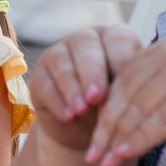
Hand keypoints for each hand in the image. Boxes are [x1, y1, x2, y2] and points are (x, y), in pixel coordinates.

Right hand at [25, 25, 144, 153]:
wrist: (87, 128)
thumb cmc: (114, 104)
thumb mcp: (126, 94)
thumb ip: (127, 86)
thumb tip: (127, 89)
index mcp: (114, 37)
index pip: (117, 40)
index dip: (121, 61)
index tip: (126, 85)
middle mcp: (85, 39)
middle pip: (86, 47)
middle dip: (92, 73)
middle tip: (97, 97)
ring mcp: (57, 54)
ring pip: (62, 64)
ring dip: (72, 89)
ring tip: (81, 110)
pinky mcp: (39, 75)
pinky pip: (44, 84)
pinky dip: (57, 102)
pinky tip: (67, 116)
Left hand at [82, 25, 165, 165]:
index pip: (128, 73)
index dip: (110, 102)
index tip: (97, 127)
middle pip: (125, 91)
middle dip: (105, 125)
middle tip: (91, 151)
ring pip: (136, 107)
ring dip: (116, 137)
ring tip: (101, 161)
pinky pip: (158, 120)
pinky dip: (138, 139)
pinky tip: (124, 156)